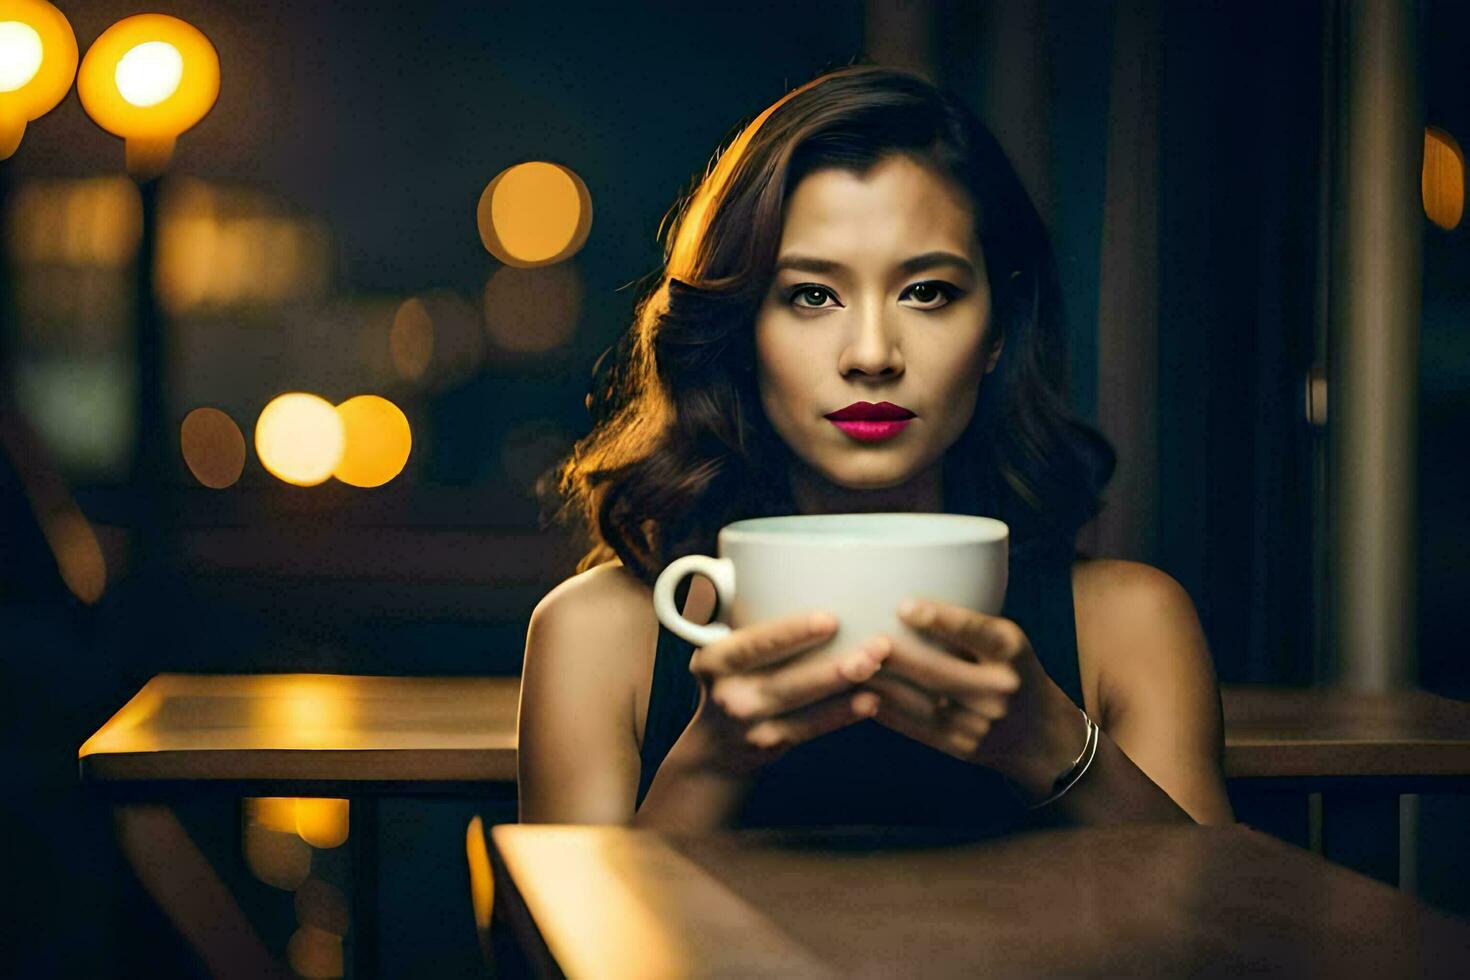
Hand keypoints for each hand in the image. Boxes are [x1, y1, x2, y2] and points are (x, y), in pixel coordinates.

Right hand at [685, 611, 889, 777]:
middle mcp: (729, 694)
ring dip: (844, 686)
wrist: (714, 748)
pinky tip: (872, 701)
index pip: (754, 644)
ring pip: (803, 704)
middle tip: (878, 646)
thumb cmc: (730, 679)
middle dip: (834, 665)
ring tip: (877, 667)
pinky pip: (811, 728)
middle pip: (785, 680)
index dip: (791, 633)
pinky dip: (841, 715)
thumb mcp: (720, 648)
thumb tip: (765, 564)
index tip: (831, 620)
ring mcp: (750, 725)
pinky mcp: (771, 745)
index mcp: (714, 660)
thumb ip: (738, 616)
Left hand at [856, 598, 1076, 779]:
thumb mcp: (1007, 641)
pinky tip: (862, 695)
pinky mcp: (962, 748)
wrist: (1043, 736)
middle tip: (864, 640)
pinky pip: (917, 728)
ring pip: (921, 702)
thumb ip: (967, 627)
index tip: (902, 606)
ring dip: (883, 684)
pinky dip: (887, 711)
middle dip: (897, 657)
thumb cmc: (1013, 671)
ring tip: (852, 665)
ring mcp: (981, 723)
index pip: (975, 631)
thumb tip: (900, 606)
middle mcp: (1000, 688)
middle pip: (940, 671)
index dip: (939, 619)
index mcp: (1012, 651)